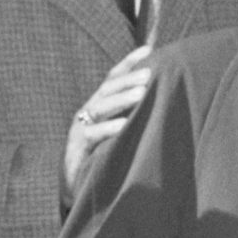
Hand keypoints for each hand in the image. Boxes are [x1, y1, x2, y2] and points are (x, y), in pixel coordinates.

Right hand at [62, 45, 154, 199]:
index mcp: (99, 105)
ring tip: (142, 93)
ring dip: (122, 99)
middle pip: (108, 88)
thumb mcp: (118, 133)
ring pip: (100, 107)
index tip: (149, 50)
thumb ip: (133, 116)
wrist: (74, 186)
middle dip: (129, 79)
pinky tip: (124, 125)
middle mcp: (89, 112)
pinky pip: (92, 135)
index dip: (129, 62)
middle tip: (151, 74)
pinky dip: (108, 129)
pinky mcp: (78, 149)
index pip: (113, 78)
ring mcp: (81, 129)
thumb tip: (163, 99)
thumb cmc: (101, 156)